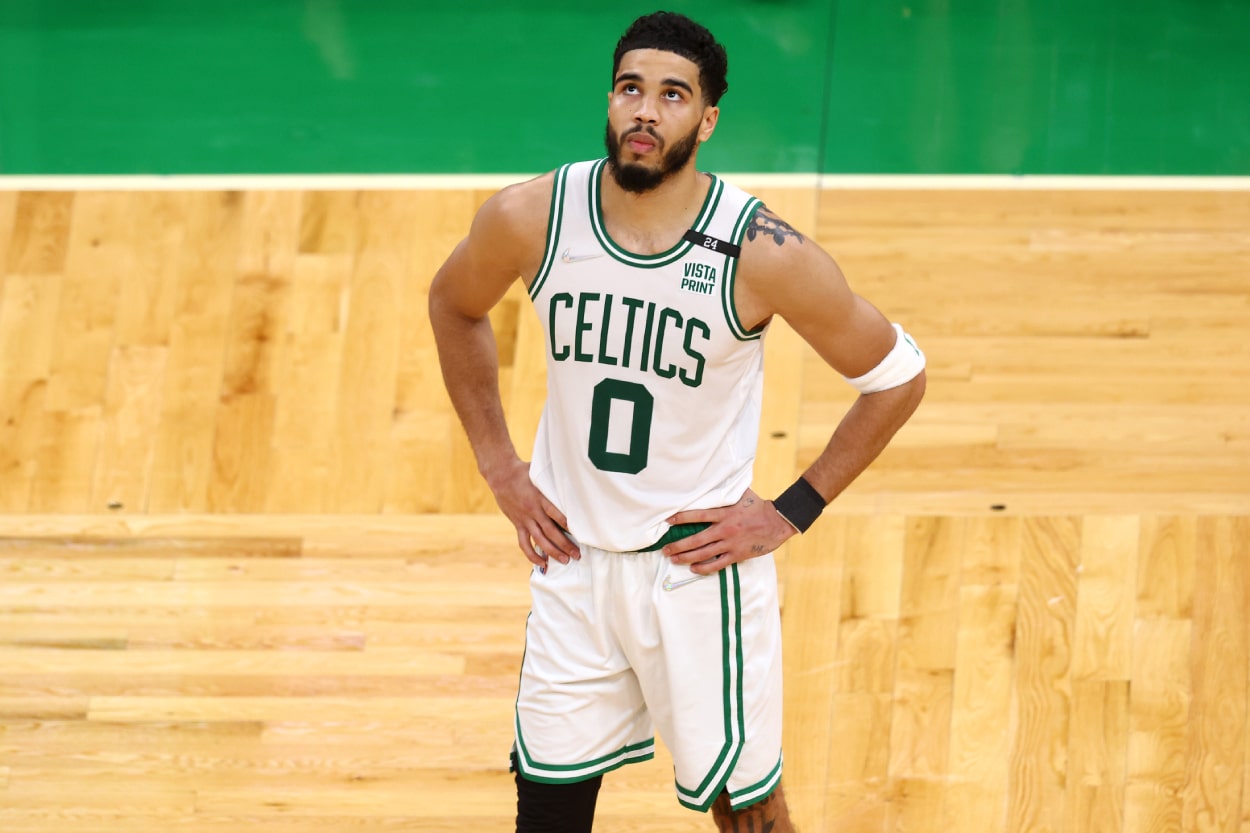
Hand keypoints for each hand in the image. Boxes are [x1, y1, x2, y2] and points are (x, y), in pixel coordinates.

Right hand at [484, 458, 579, 567]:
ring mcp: (524, 519)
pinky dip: (532, 555)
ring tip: (565, 560)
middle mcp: (533, 511)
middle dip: (565, 545)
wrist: (501, 475)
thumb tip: (572, 477)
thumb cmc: (524, 472)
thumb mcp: (540, 474)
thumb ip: (554, 481)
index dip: (568, 525)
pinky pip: (524, 543)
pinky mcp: (518, 524)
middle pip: (550, 531)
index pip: (556, 514)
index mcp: (540, 498)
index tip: (580, 534)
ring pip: (539, 540)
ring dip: (552, 552)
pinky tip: (542, 563)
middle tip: (577, 555)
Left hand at [661, 488, 796, 575]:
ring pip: (704, 554)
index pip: (698, 515)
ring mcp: (731, 543)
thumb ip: (727, 491)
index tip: (668, 520)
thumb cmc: (759, 507)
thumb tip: (716, 477)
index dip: (682, 517)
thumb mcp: (742, 494)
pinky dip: (704, 568)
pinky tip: (694, 568)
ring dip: (686, 557)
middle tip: (665, 549)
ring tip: (674, 559)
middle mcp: (725, 529)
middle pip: (696, 539)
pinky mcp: (737, 554)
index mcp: (725, 513)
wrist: (778, 522)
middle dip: (678, 545)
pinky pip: (718, 564)